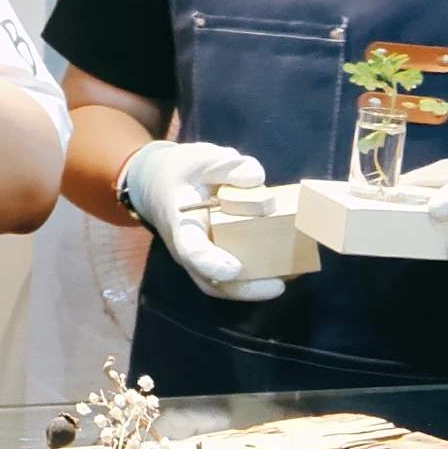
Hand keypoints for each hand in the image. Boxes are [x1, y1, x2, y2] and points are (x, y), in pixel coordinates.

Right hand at [120, 141, 281, 300]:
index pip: (190, 249)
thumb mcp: (200, 159)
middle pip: (208, 281)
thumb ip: (227, 166)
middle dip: (243, 289)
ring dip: (255, 288)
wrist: (158, 184)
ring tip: (290, 278)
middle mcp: (187, 249)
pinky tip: (287, 270)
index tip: (234, 269)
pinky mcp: (213, 259)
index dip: (210, 263)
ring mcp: (198, 259)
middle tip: (277, 286)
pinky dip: (257, 278)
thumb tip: (256, 179)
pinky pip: (232, 278)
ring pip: (222, 285)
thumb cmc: (182, 171)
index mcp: (181, 224)